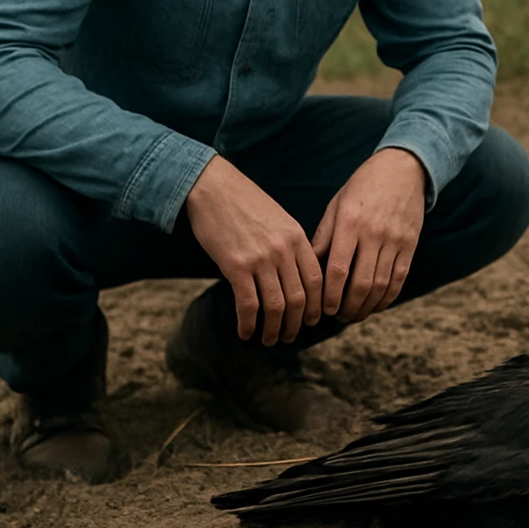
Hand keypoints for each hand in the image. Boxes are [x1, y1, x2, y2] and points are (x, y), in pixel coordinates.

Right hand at [184, 154, 324, 344]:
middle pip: (299, 298)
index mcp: (297, 237)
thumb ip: (290, 244)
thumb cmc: (243, 202)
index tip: (311, 320)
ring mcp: (261, 259)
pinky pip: (248, 305)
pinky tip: (245, 333)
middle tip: (289, 337)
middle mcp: (283, 250)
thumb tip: (293, 275)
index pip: (316, 280)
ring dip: (273, 329)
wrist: (212, 187)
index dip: (316, 305)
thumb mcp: (278, 218)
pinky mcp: (236, 266)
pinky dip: (249, 324)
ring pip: (276, 306)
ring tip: (269, 340)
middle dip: (296, 323)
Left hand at [311, 148, 427, 323]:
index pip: (338, 269)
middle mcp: (374, 233)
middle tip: (339, 317)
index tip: (324, 310)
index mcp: (350, 223)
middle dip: (349, 307)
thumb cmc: (362, 186)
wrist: (403, 168)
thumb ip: (323, 237)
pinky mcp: (410, 244)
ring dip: (367, 307)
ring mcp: (395, 240)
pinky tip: (376, 305)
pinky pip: (400, 278)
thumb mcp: (337, 205)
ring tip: (355, 315)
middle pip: (362, 283)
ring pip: (382, 285)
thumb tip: (308, 268)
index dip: (330, 295)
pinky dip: (388, 297)